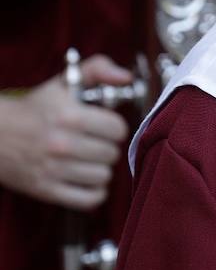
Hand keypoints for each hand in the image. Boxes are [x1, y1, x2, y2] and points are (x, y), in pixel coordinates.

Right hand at [0, 57, 131, 210]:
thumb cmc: (35, 108)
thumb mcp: (64, 82)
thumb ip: (98, 69)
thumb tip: (126, 77)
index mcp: (69, 116)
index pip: (118, 129)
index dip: (113, 127)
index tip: (102, 126)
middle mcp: (62, 144)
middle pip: (112, 154)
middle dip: (105, 147)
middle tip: (92, 143)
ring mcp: (53, 169)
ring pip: (103, 176)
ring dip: (99, 169)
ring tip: (86, 160)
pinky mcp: (45, 190)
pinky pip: (89, 199)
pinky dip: (93, 192)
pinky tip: (85, 179)